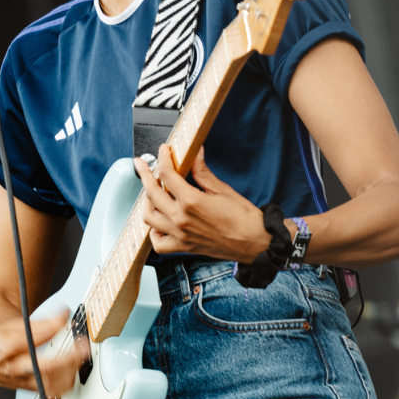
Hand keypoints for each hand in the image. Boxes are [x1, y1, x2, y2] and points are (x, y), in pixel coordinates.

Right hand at [0, 309, 86, 398]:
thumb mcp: (11, 318)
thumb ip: (38, 320)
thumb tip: (64, 315)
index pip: (26, 339)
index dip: (48, 327)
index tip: (64, 316)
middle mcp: (3, 369)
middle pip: (40, 369)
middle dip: (66, 359)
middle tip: (82, 346)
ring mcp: (12, 382)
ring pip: (45, 385)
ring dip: (68, 372)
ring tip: (79, 358)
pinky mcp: (19, 388)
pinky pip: (44, 390)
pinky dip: (61, 382)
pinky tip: (70, 371)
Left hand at [133, 145, 267, 262]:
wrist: (256, 243)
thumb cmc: (244, 218)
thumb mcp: (222, 189)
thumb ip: (202, 172)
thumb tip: (195, 153)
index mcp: (191, 201)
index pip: (167, 175)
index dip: (162, 159)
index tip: (163, 151)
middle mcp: (181, 219)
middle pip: (152, 193)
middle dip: (144, 175)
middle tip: (142, 165)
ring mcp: (180, 235)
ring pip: (149, 217)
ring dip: (146, 202)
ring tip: (151, 192)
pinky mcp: (184, 247)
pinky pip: (158, 243)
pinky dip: (153, 233)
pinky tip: (159, 222)